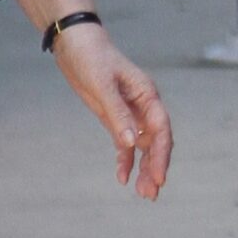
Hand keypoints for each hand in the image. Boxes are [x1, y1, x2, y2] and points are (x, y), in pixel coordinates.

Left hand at [51, 23, 172, 199]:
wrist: (75, 44)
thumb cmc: (91, 58)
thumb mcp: (102, 86)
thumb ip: (117, 114)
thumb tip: (131, 143)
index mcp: (147, 95)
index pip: (161, 130)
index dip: (161, 155)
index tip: (159, 177)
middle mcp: (144, 106)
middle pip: (155, 142)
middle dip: (155, 167)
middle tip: (151, 194)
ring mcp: (130, 112)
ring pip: (142, 145)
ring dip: (144, 168)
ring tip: (144, 194)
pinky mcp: (114, 117)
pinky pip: (124, 143)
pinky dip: (125, 160)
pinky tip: (122, 178)